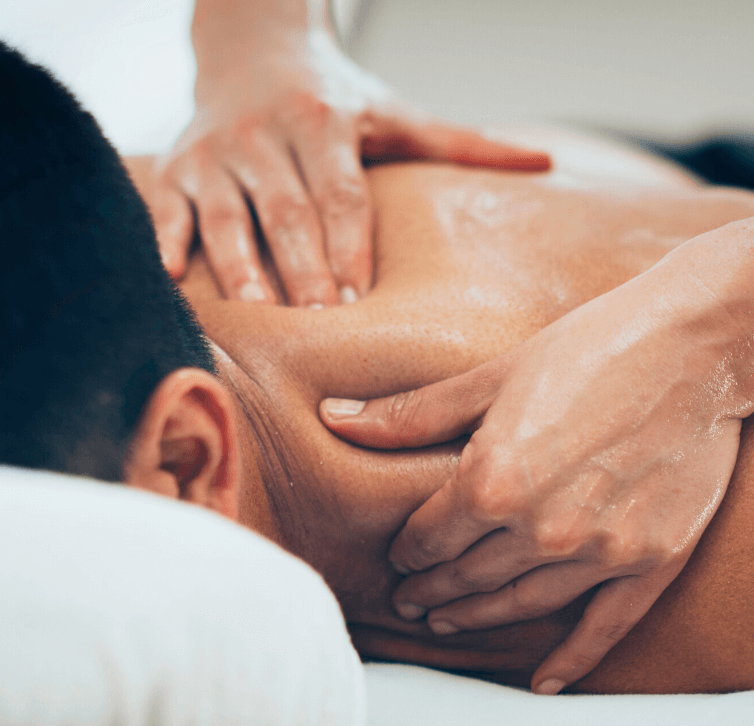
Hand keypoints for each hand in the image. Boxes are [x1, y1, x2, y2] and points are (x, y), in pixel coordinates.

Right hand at [149, 30, 548, 306]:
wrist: (253, 46)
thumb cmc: (334, 96)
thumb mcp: (395, 111)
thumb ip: (461, 141)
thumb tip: (546, 161)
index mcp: (323, 122)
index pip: (340, 193)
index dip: (349, 245)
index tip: (357, 299)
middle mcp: (265, 134)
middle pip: (287, 210)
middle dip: (301, 268)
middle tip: (315, 324)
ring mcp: (215, 152)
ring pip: (227, 215)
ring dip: (239, 266)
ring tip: (257, 314)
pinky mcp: (176, 165)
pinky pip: (166, 207)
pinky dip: (167, 240)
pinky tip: (172, 277)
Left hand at [320, 236, 753, 691]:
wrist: (691, 346)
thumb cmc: (585, 349)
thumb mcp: (490, 377)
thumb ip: (410, 414)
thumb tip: (335, 418)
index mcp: (492, 478)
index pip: (430, 535)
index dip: (408, 550)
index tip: (399, 555)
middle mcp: (541, 526)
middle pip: (468, 575)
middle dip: (432, 588)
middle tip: (410, 599)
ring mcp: (599, 551)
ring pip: (521, 605)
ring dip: (478, 618)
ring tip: (449, 622)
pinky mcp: (650, 561)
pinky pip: (602, 627)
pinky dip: (570, 659)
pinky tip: (543, 679)